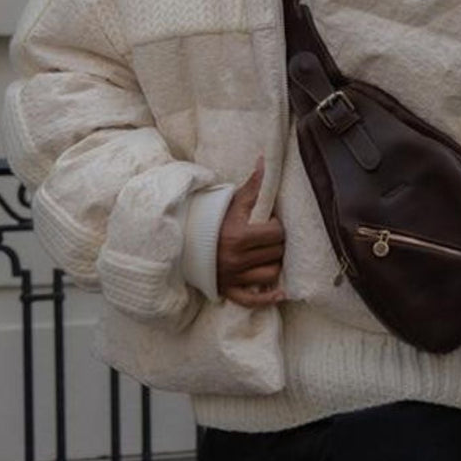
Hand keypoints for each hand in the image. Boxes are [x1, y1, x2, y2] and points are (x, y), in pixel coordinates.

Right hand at [217, 159, 285, 307]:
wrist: (180, 241)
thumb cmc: (207, 220)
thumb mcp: (229, 202)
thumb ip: (251, 186)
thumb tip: (264, 160)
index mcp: (238, 236)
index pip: (276, 233)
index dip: (278, 226)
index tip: (272, 222)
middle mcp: (236, 259)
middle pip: (276, 253)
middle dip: (277, 243)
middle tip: (271, 237)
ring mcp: (232, 277)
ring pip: (270, 274)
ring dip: (274, 264)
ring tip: (270, 255)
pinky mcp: (227, 290)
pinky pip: (252, 300)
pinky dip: (267, 297)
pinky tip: (279, 292)